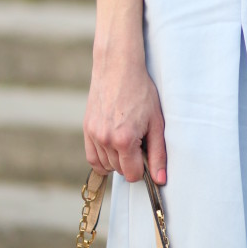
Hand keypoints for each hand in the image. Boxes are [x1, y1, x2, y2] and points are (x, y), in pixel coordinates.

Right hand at [83, 52, 166, 183]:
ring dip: (117, 160)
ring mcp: (93, 134)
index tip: (147, 156)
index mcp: (124, 140)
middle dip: (130, 163)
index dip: (142, 169)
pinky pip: (92, 157)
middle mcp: (106, 140)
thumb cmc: (140, 91)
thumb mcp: (156, 122)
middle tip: (139, 142)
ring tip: (127, 140)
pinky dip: (102, 159)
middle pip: (119, 170)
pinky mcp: (86, 128)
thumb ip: (158, 154)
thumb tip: (160, 180)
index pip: (132, 175)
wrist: (118, 67)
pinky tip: (113, 148)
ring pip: (105, 165)